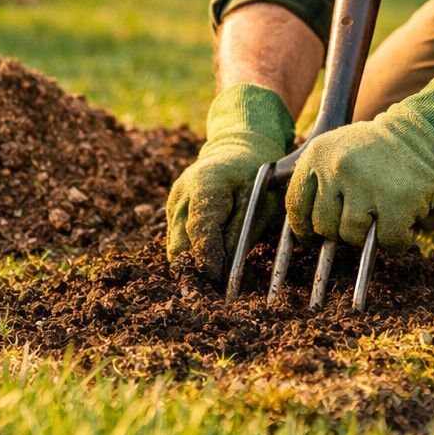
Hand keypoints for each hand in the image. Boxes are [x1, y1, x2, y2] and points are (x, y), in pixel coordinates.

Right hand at [166, 84, 293, 276]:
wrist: (240, 148)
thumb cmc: (257, 174)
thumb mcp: (260, 200)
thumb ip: (241, 232)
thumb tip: (226, 270)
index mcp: (204, 186)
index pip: (200, 233)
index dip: (210, 262)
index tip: (223, 283)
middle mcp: (182, 194)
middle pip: (180, 246)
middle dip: (198, 269)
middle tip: (220, 286)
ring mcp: (174, 202)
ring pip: (176, 248)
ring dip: (194, 263)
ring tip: (219, 275)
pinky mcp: (173, 210)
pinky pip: (178, 240)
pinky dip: (193, 252)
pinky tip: (212, 257)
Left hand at [286, 69, 433, 248]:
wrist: (423, 132)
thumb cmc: (376, 150)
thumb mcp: (337, 150)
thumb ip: (318, 182)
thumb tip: (303, 232)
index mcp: (318, 155)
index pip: (296, 205)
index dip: (302, 227)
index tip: (310, 236)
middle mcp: (338, 168)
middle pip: (324, 226)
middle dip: (341, 230)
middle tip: (359, 218)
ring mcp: (367, 185)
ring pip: (352, 236)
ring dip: (368, 234)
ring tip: (381, 215)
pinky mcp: (397, 202)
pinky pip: (388, 241)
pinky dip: (396, 239)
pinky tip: (402, 224)